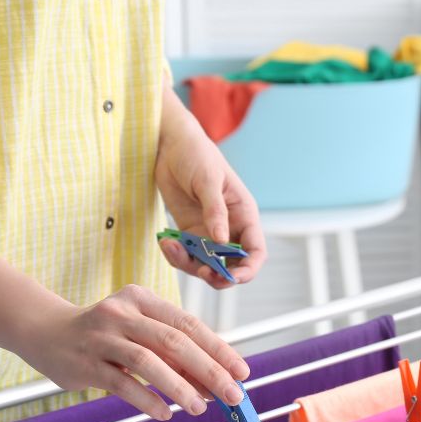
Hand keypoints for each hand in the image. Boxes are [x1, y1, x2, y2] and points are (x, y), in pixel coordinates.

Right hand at [18, 285, 250, 419]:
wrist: (45, 333)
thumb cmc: (106, 336)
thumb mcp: (139, 332)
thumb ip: (173, 354)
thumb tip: (214, 385)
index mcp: (143, 299)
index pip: (189, 324)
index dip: (219, 349)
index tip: (242, 372)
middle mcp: (123, 313)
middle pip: (175, 342)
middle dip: (209, 370)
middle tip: (233, 395)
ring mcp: (102, 337)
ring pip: (149, 362)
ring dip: (179, 388)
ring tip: (199, 409)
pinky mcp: (85, 363)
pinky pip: (122, 384)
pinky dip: (147, 399)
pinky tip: (165, 414)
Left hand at [156, 87, 266, 287]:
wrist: (169, 144)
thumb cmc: (196, 154)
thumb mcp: (207, 181)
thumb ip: (215, 212)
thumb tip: (221, 241)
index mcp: (243, 215)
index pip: (255, 251)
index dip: (248, 269)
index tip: (231, 277)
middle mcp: (229, 227)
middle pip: (231, 265)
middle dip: (216, 274)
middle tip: (199, 270)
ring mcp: (208, 231)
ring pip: (205, 263)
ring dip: (190, 264)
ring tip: (171, 248)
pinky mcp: (188, 231)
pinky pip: (186, 253)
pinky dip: (176, 254)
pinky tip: (165, 241)